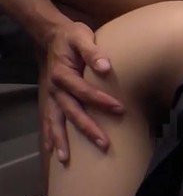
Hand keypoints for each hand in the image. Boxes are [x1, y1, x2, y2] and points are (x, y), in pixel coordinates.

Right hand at [41, 21, 124, 162]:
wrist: (52, 35)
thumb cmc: (72, 37)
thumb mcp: (82, 36)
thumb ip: (93, 51)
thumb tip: (106, 66)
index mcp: (63, 74)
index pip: (84, 91)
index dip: (101, 101)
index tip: (120, 109)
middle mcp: (55, 88)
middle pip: (71, 112)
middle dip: (87, 129)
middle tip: (104, 144)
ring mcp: (51, 96)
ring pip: (55, 121)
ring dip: (61, 141)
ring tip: (66, 160)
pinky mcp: (52, 100)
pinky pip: (49, 121)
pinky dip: (50, 136)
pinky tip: (53, 152)